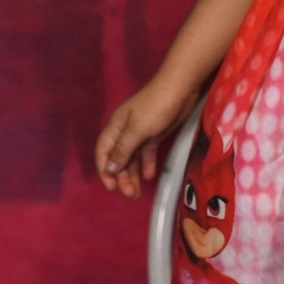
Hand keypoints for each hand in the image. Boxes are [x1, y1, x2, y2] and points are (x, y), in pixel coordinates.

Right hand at [95, 79, 199, 199]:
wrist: (180, 89)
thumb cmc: (155, 107)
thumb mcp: (136, 130)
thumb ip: (122, 150)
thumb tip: (108, 168)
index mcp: (115, 128)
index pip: (103, 153)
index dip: (104, 171)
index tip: (112, 187)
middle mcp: (124, 132)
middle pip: (118, 159)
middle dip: (121, 177)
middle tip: (130, 194)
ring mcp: (139, 133)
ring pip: (132, 159)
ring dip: (132, 175)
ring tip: (136, 192)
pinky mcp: (154, 134)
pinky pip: (146, 153)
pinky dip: (146, 164)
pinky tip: (149, 176)